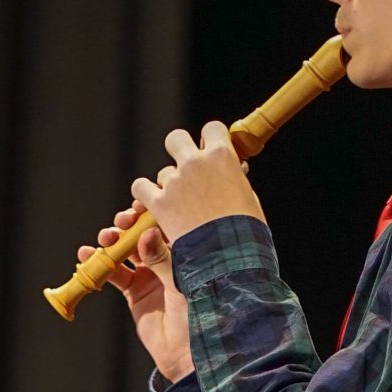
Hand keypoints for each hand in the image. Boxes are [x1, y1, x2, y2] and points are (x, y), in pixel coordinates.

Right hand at [81, 207, 192, 382]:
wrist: (188, 353)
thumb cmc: (197, 316)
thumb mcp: (181, 283)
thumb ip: (162, 259)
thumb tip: (146, 234)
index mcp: (185, 251)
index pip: (166, 223)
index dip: (150, 212)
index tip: (139, 206)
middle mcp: (167, 259)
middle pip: (142, 232)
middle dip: (128, 224)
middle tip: (122, 223)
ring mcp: (149, 274)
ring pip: (126, 249)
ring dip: (112, 241)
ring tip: (105, 239)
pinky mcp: (135, 291)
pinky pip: (113, 273)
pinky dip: (99, 264)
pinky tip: (86, 256)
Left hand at [132, 122, 266, 247]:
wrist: (231, 262)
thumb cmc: (248, 235)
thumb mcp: (250, 201)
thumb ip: (237, 180)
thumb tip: (236, 168)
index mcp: (223, 157)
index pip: (212, 129)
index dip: (210, 140)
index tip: (210, 152)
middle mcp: (196, 163)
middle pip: (176, 139)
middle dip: (179, 151)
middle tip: (185, 169)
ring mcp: (175, 182)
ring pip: (162, 173)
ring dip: (168, 186)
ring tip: (180, 209)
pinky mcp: (159, 204)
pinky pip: (140, 188)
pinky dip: (144, 196)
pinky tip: (153, 207)